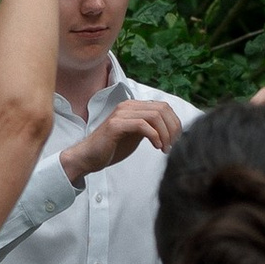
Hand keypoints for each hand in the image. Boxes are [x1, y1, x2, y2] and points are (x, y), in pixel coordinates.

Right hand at [62, 94, 179, 183]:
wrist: (89, 157)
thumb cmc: (111, 147)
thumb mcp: (136, 135)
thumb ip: (150, 128)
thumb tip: (170, 130)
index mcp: (134, 107)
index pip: (163, 107)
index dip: (174, 122)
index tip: (176, 139)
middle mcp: (128, 106)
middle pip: (162, 109)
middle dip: (172, 128)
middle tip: (172, 145)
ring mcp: (121, 114)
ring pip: (154, 116)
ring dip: (165, 134)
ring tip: (165, 148)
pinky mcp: (116, 125)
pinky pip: (142, 125)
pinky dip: (154, 136)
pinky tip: (156, 147)